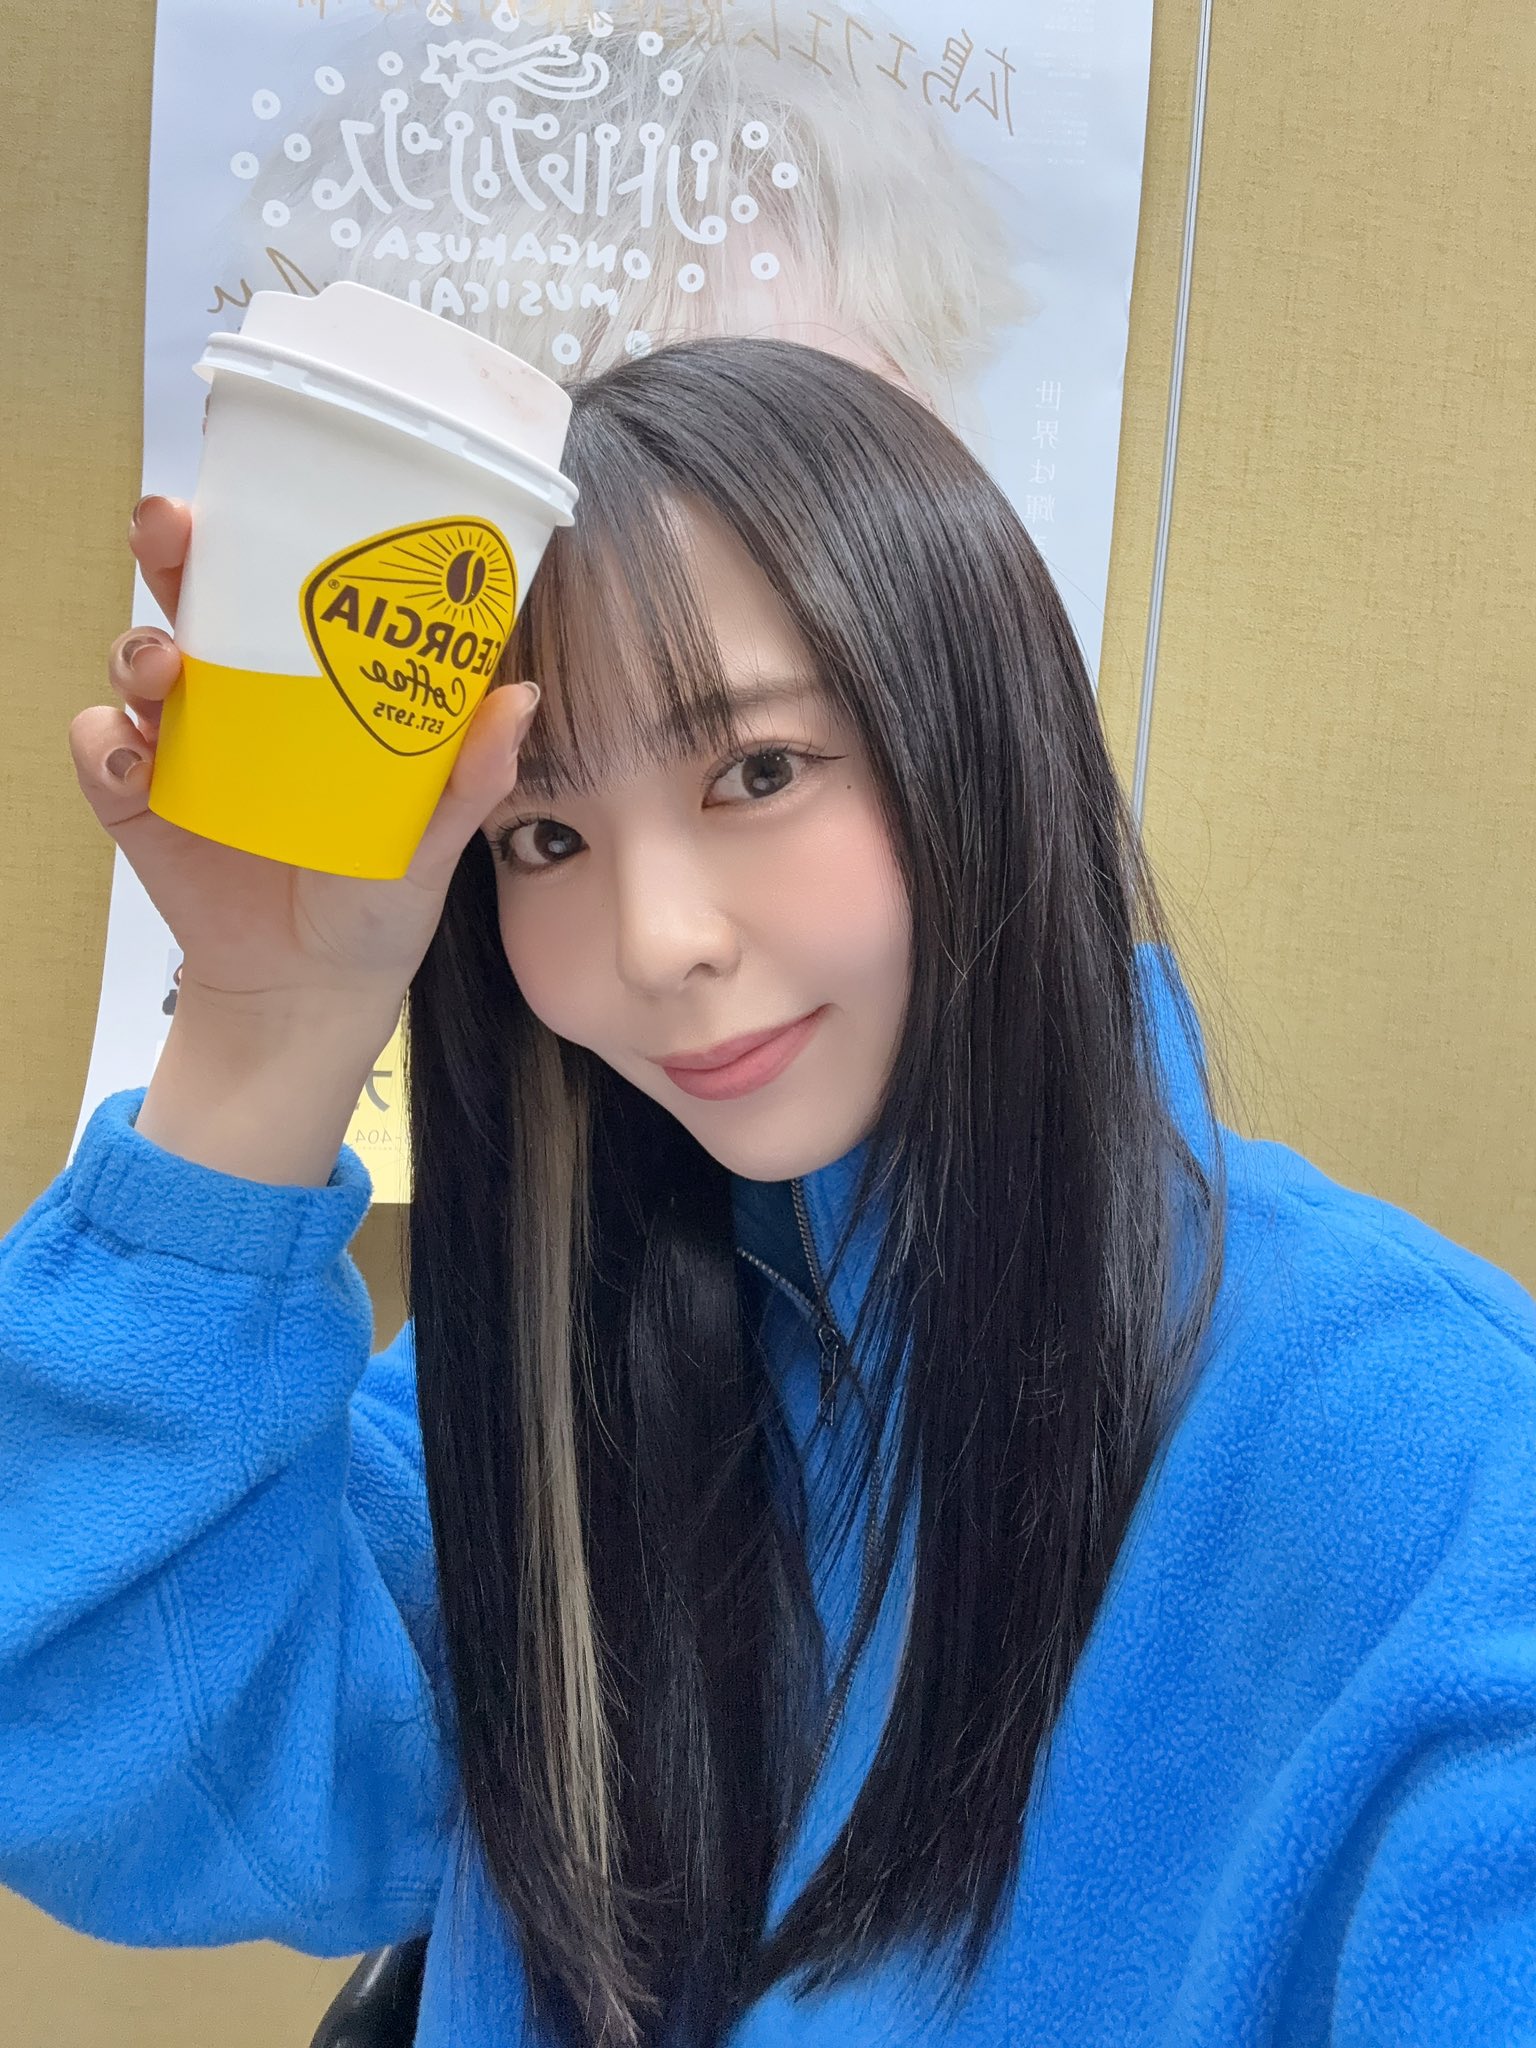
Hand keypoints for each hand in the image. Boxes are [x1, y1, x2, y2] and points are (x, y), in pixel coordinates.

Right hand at [69, 495, 539, 1037]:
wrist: (314, 987)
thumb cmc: (379, 895)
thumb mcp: (433, 837)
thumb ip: (471, 775)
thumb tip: (519, 696)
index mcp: (308, 684)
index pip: (277, 584)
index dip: (260, 527)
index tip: (261, 488)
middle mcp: (238, 696)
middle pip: (190, 596)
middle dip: (170, 546)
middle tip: (171, 527)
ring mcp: (182, 746)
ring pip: (137, 659)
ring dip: (138, 645)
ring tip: (164, 666)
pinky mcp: (138, 802)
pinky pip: (100, 751)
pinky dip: (101, 743)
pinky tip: (129, 758)